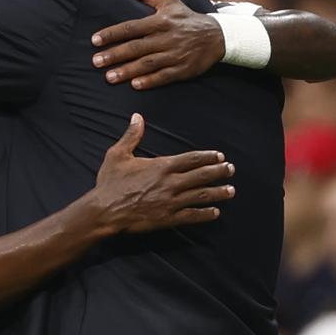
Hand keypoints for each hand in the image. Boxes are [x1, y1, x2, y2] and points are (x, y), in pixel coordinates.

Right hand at [88, 113, 234, 233]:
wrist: (104, 210)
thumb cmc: (110, 182)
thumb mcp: (117, 154)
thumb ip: (131, 135)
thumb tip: (137, 116)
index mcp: (161, 165)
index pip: (192, 159)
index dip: (208, 157)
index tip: (220, 156)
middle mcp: (170, 182)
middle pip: (202, 175)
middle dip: (219, 172)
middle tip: (231, 170)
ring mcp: (171, 202)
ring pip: (201, 195)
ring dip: (218, 192)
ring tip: (231, 190)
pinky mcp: (167, 218)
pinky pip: (192, 216)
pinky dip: (205, 214)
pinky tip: (216, 212)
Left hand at [91, 0, 224, 89]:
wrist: (217, 36)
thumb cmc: (187, 17)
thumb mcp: (169, 1)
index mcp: (160, 21)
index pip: (131, 27)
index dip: (112, 34)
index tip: (95, 40)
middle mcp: (166, 38)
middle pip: (136, 47)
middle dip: (115, 55)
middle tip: (96, 62)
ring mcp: (174, 55)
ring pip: (147, 64)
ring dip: (127, 71)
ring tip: (109, 77)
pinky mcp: (183, 69)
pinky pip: (164, 76)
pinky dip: (149, 81)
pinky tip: (134, 85)